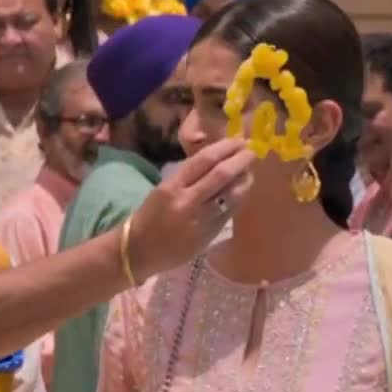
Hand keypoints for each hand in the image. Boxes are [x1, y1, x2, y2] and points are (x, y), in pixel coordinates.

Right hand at [124, 137, 256, 277]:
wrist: (140, 251)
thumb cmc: (149, 218)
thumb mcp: (163, 191)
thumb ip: (188, 177)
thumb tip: (218, 160)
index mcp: (171, 187)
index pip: (204, 160)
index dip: (225, 147)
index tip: (238, 140)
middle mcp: (187, 201)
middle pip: (222, 174)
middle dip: (241, 160)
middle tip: (251, 151)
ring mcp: (200, 219)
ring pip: (231, 194)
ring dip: (245, 179)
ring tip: (250, 172)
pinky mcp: (209, 234)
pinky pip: (230, 211)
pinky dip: (239, 198)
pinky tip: (243, 191)